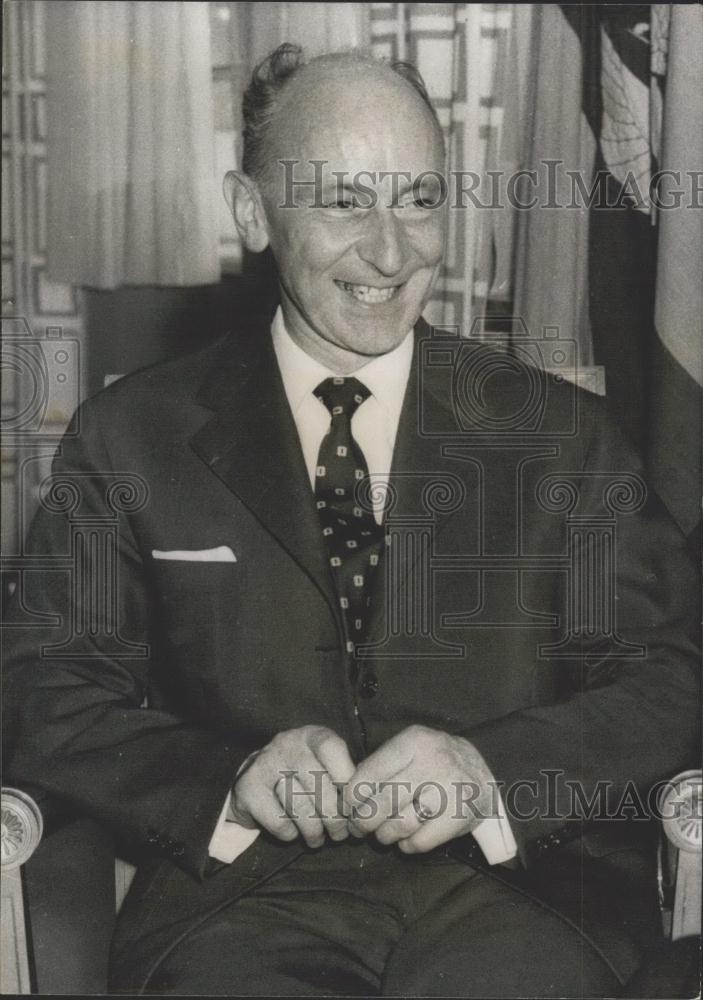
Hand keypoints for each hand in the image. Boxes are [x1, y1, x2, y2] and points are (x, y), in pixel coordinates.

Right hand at [231, 725, 354, 847]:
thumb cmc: (303, 773)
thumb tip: (364, 806)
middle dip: (335, 818)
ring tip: (319, 838)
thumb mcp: (324, 764)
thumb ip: (344, 777)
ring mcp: (264, 765)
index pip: (332, 749)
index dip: (346, 778)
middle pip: (319, 785)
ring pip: (301, 807)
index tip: (353, 803)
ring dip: (315, 831)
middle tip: (340, 833)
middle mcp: (286, 744)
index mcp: (310, 735)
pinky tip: (293, 831)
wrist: (255, 777)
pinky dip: (291, 834)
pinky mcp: (248, 790)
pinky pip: (279, 822)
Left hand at [342, 725, 496, 853]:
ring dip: (384, 835)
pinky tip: (406, 840)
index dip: (352, 795)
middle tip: (358, 827)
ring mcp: (449, 789)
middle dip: (363, 821)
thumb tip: (346, 796)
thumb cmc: (434, 762)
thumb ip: (382, 766)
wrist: (482, 774)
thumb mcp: (410, 750)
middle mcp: (433, 762)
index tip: (347, 807)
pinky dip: (407, 845)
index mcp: (414, 742)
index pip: (370, 773)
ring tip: (383, 834)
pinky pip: (421, 841)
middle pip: (383, 801)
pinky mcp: (461, 815)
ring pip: (400, 823)